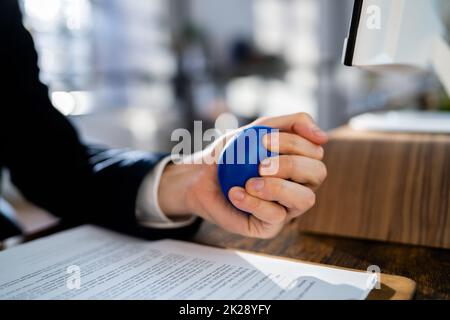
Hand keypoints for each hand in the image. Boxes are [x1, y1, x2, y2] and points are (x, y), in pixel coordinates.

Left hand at [158, 113, 327, 238]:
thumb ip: (292, 124)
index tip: (264, 139)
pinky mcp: (269, 226)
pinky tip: (235, 193)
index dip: (294, 143)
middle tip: (261, 163)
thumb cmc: (231, 154)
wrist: (199, 176)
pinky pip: (275, 216)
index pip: (316, 152)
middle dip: (290, 164)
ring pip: (305, 199)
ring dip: (278, 187)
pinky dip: (253, 202)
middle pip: (317, 174)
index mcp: (300, 164)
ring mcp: (286, 208)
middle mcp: (299, 186)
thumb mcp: (258, 130)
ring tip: (251, 181)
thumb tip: (323, 136)